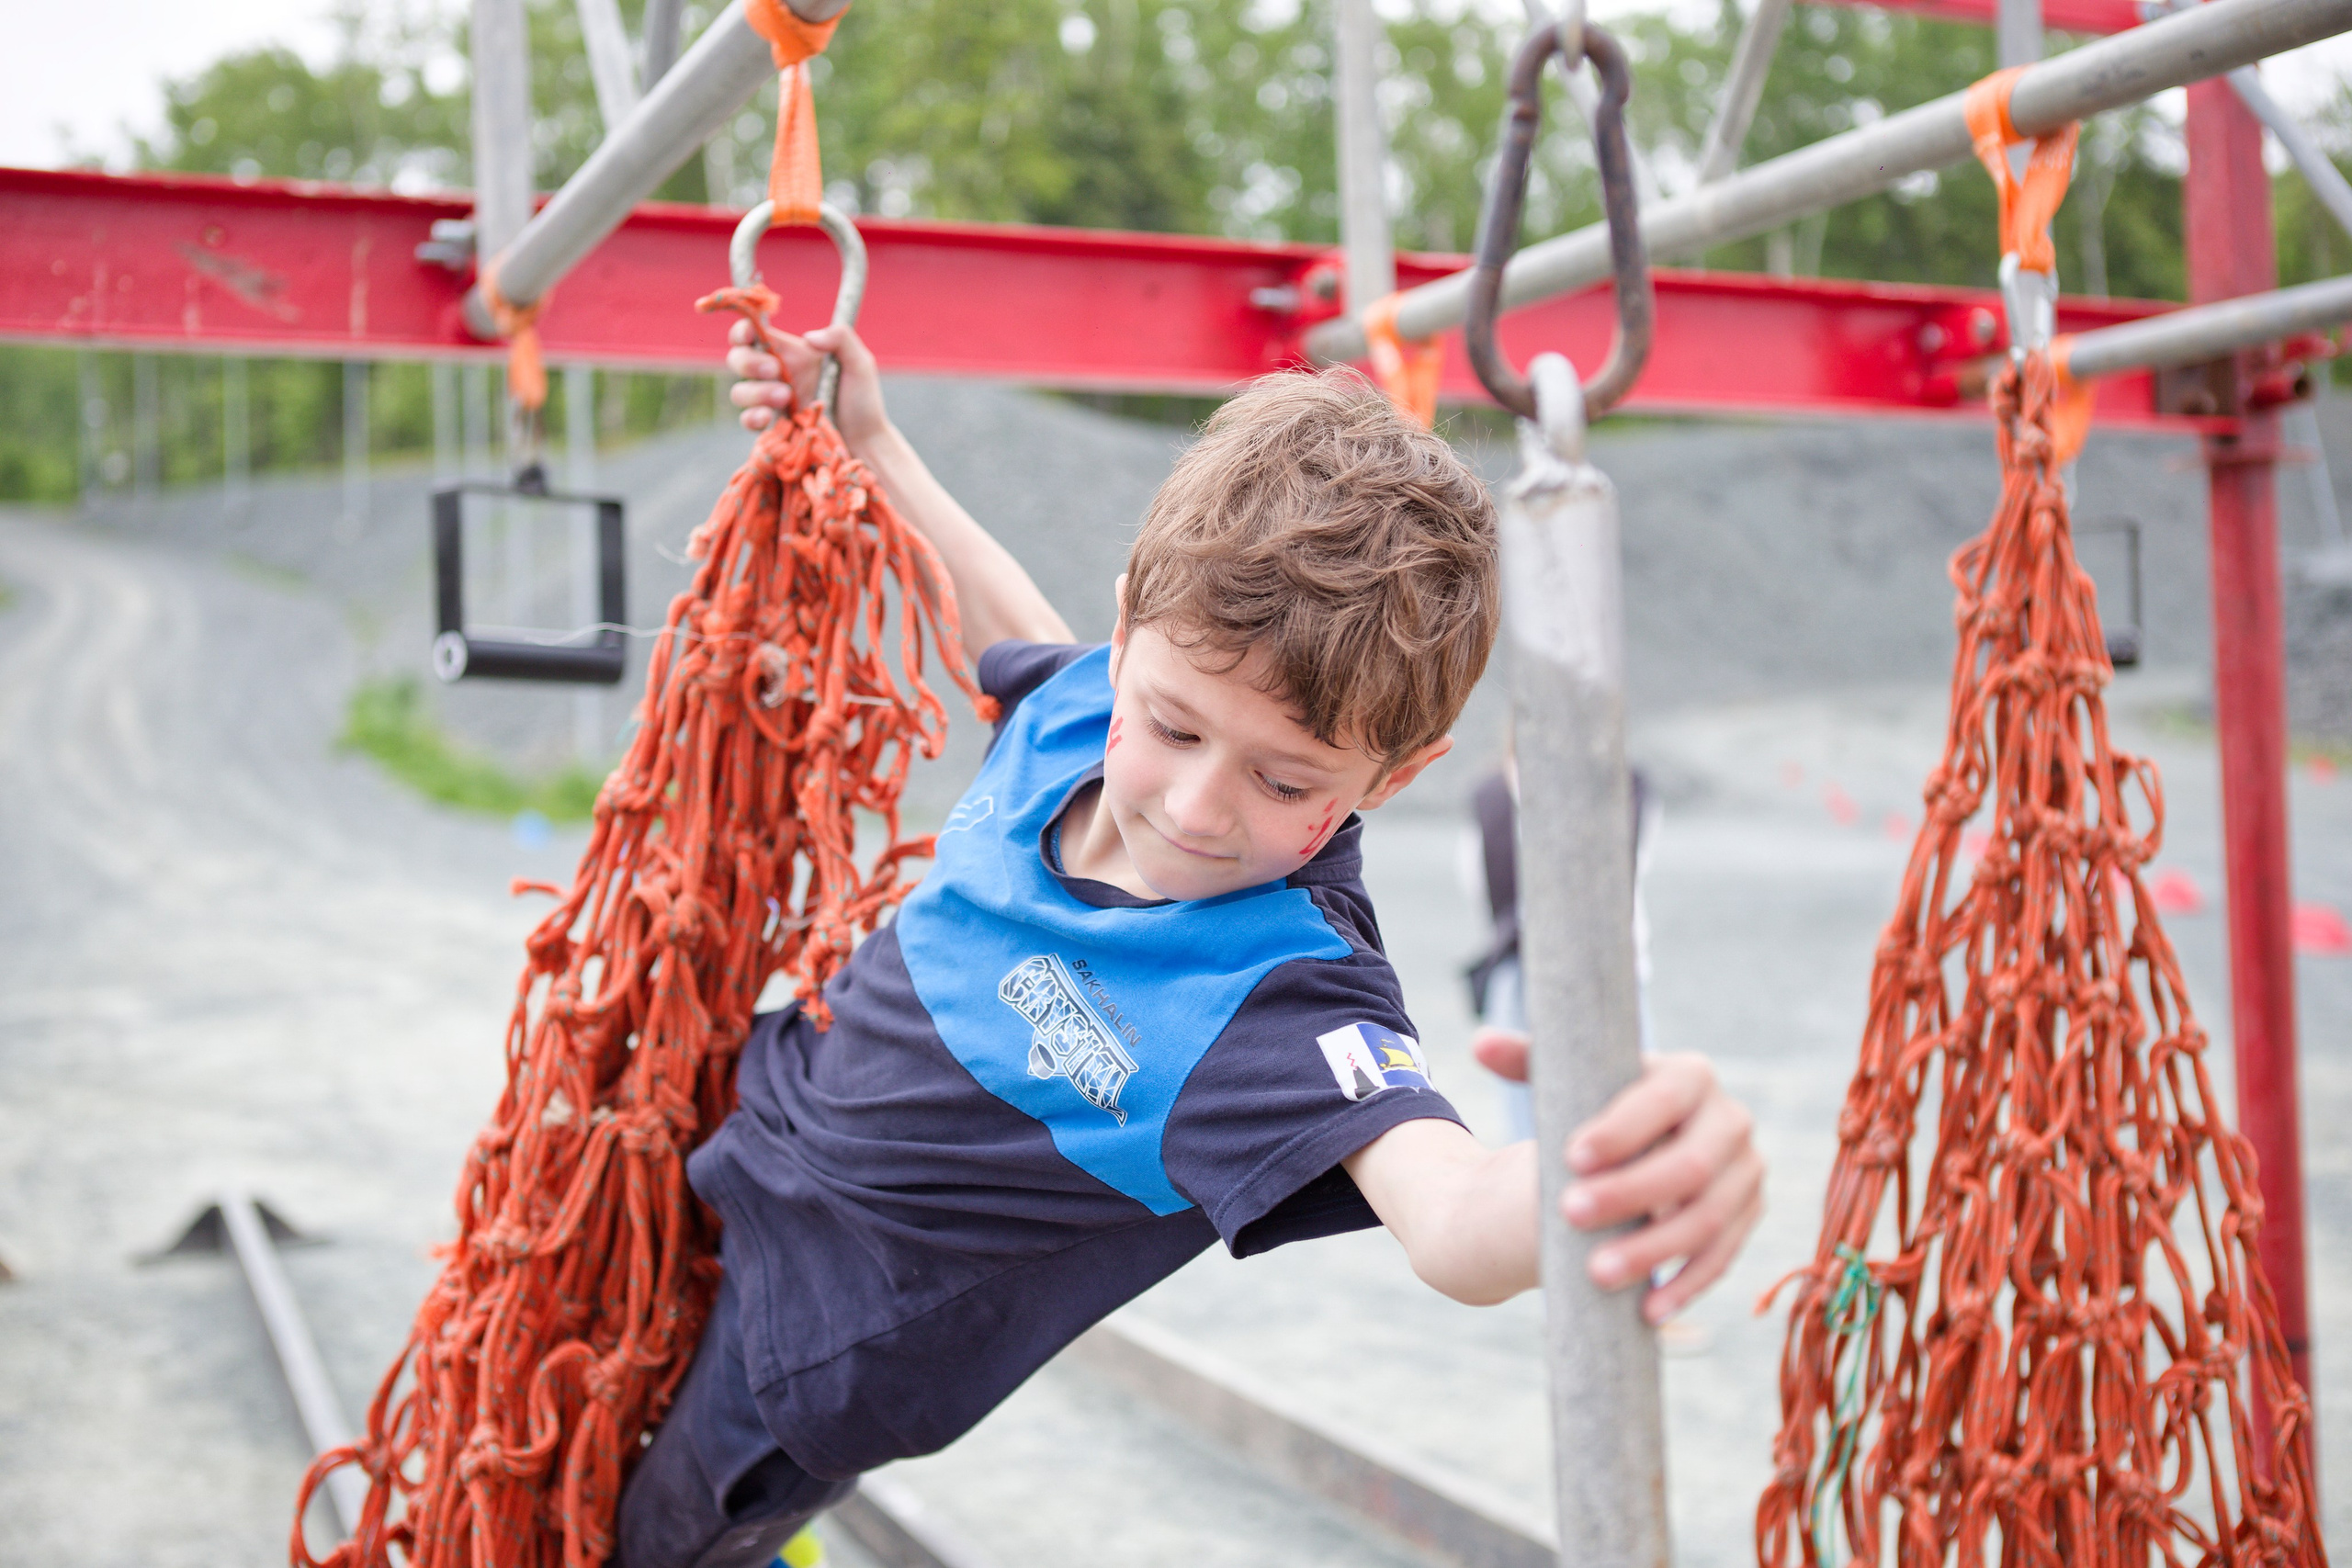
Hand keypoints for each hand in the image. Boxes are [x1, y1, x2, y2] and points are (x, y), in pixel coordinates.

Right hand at [725, 318, 889, 454]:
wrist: (864, 443)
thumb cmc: (863, 402)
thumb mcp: (860, 363)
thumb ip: (841, 338)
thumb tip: (809, 337)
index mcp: (793, 353)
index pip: (755, 333)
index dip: (743, 330)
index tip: (750, 334)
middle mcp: (778, 375)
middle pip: (738, 359)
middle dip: (749, 362)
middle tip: (775, 371)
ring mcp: (772, 402)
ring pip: (739, 391)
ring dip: (756, 391)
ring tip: (785, 397)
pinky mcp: (772, 427)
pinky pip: (747, 420)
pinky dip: (751, 417)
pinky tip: (767, 417)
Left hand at [1473, 1029, 1763, 1322]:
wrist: (1643, 1148)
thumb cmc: (1598, 1110)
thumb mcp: (1570, 1083)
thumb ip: (1529, 1060)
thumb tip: (1481, 1043)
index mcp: (1690, 1076)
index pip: (1661, 1101)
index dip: (1620, 1130)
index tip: (1570, 1157)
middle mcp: (1730, 1121)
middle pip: (1690, 1165)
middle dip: (1630, 1194)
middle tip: (1568, 1213)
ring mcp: (1744, 1173)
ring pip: (1708, 1219)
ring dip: (1654, 1250)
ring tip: (1597, 1272)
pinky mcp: (1745, 1218)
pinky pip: (1723, 1258)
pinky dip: (1687, 1285)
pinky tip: (1648, 1309)